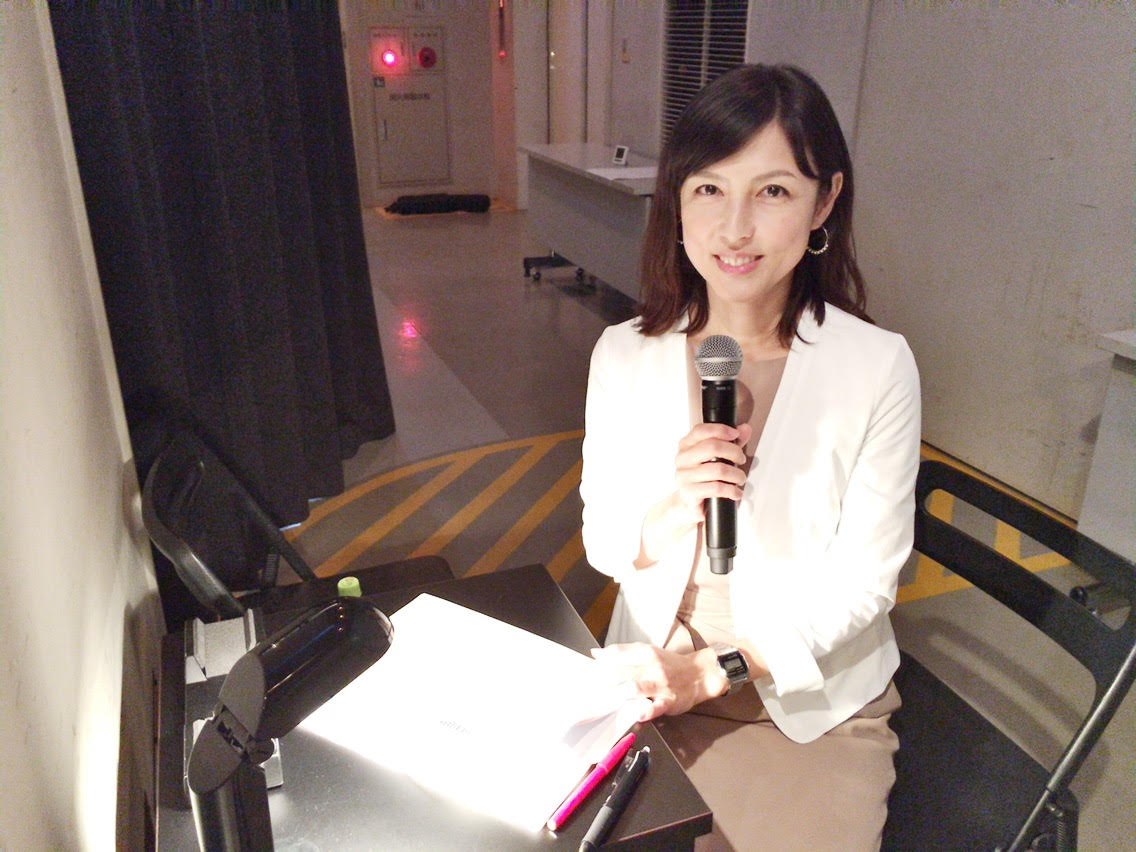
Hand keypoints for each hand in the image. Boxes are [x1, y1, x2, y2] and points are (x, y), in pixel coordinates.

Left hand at [590, 642, 725, 720]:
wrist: (701, 673)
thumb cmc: (669, 664)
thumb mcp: (647, 652)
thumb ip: (622, 652)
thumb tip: (595, 653)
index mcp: (643, 653)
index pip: (616, 654)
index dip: (598, 663)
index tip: (584, 673)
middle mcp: (650, 666)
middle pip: (621, 671)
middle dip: (602, 681)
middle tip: (588, 691)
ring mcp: (660, 684)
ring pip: (636, 687)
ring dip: (619, 693)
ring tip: (606, 701)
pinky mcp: (669, 701)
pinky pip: (656, 706)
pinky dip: (646, 711)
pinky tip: (637, 714)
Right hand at [637, 422, 752, 566]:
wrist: (687, 504)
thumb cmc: (702, 478)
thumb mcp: (715, 457)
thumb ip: (731, 442)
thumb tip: (745, 429)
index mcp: (686, 445)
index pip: (701, 430)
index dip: (721, 430)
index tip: (736, 435)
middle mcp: (682, 458)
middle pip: (712, 447)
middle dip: (734, 452)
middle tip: (741, 459)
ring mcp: (684, 476)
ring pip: (718, 469)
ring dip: (736, 474)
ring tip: (740, 478)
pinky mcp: (689, 493)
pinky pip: (716, 488)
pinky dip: (731, 490)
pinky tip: (736, 492)